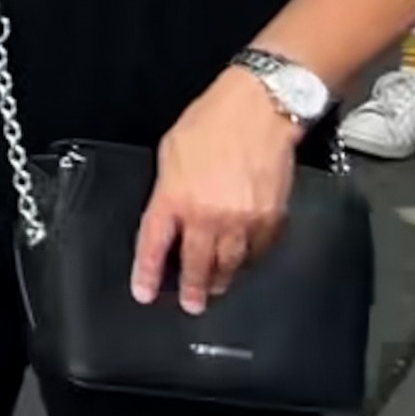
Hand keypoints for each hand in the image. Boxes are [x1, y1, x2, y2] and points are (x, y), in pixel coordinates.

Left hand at [134, 66, 298, 315]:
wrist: (258, 111)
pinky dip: (249, 260)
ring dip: (220, 280)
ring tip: (215, 288)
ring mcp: (242, 221)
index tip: (143, 292)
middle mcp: (208, 215)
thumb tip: (170, 211)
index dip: (147, 272)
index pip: (155, 243)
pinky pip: (258, 252)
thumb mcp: (171, 151)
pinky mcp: (271, 220)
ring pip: (230, 265)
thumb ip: (168, 188)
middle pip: (196, 264)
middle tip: (190, 305)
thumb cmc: (211, 122)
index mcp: (175, 196)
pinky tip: (243, 262)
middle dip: (191, 288)